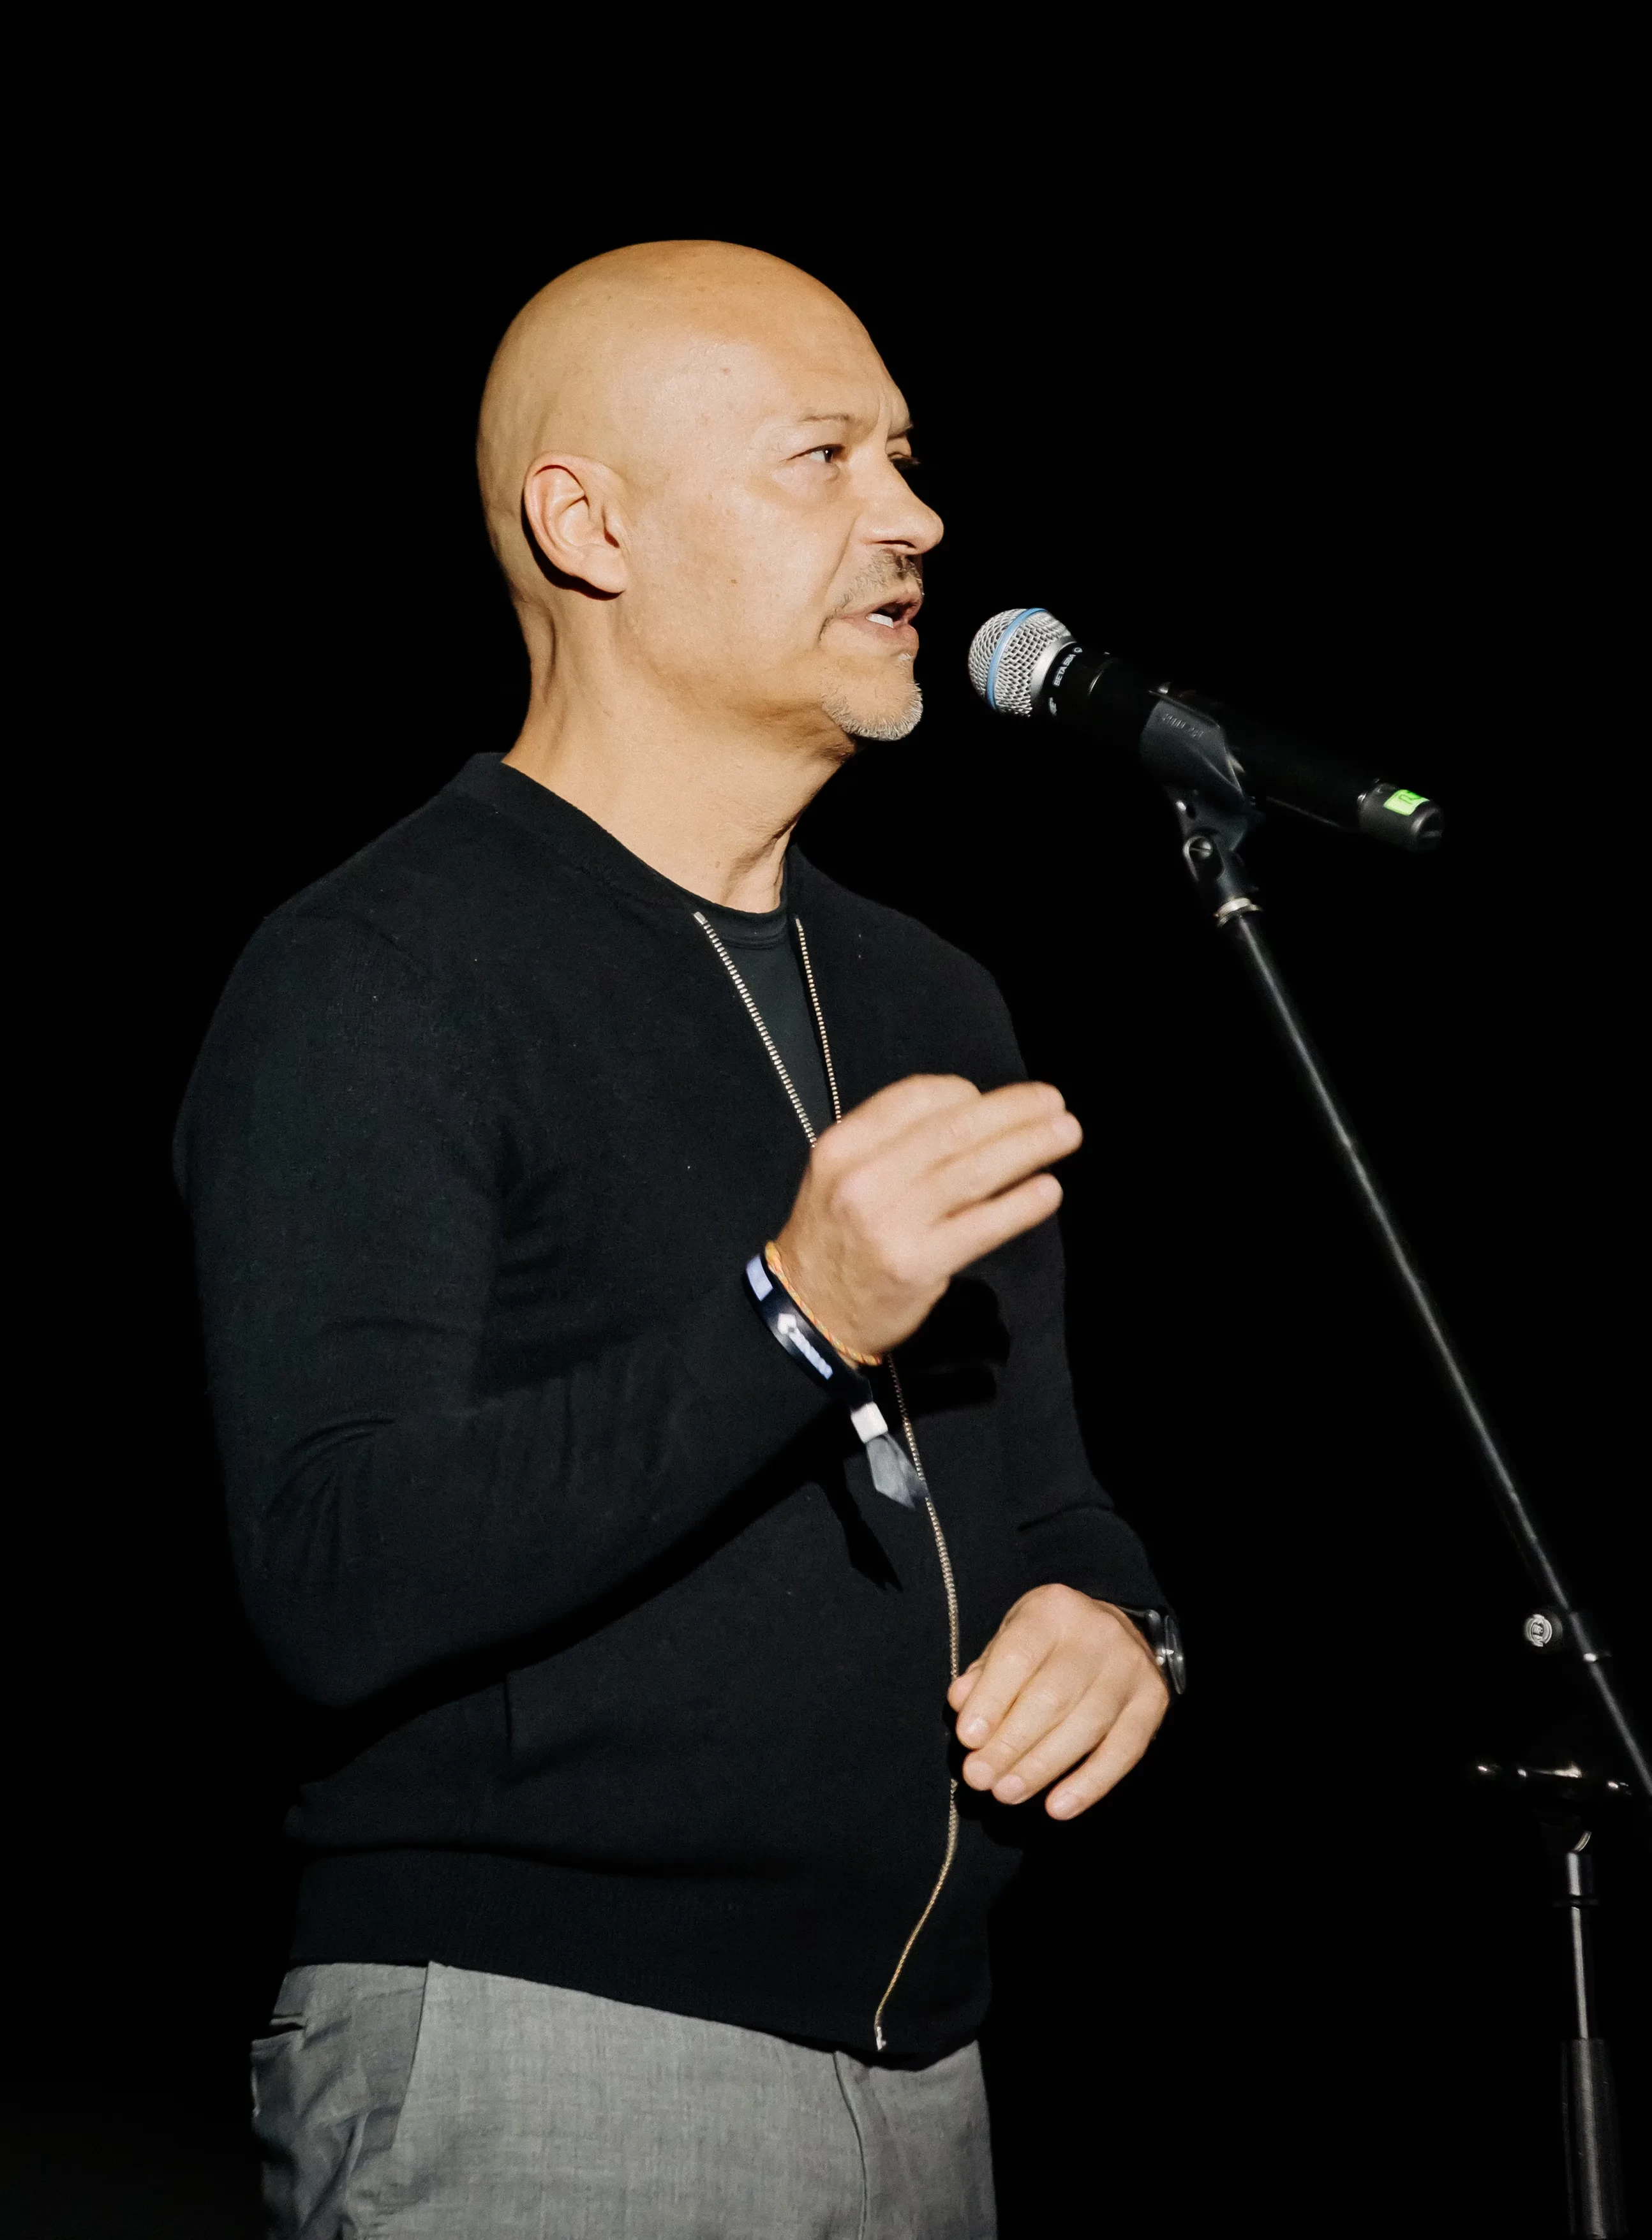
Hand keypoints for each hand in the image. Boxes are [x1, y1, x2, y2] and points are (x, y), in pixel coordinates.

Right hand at [773, 1075, 1079, 1358]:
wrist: (807, 1312)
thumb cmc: (835, 1236)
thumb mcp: (839, 1173)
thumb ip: (891, 1140)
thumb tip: (972, 1111)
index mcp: (844, 1145)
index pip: (916, 1097)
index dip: (966, 1093)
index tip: (993, 1101)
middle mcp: (864, 1179)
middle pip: (954, 1130)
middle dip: (1013, 1112)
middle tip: (1055, 1101)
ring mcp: (891, 1223)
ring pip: (973, 1172)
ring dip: (1029, 1147)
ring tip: (1066, 1133)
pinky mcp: (917, 1265)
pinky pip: (981, 1226)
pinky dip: (1020, 1205)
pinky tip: (1048, 1190)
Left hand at [948, 1584, 1168, 1819]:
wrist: (1113, 1629)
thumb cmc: (1047, 1642)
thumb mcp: (1010, 1639)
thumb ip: (985, 1672)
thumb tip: (961, 1704)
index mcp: (1052, 1610)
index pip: (1018, 1656)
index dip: (992, 1700)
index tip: (968, 1738)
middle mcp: (1097, 1633)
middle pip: (1052, 1697)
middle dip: (1011, 1743)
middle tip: (980, 1777)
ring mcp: (1130, 1668)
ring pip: (1086, 1727)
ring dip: (1042, 1767)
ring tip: (1007, 1793)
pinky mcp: (1153, 1701)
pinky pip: (1124, 1751)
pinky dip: (1090, 1784)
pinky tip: (1058, 1807)